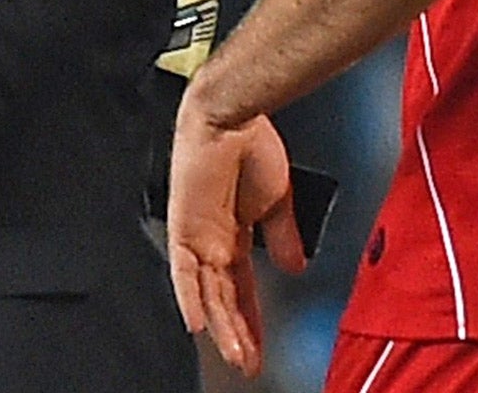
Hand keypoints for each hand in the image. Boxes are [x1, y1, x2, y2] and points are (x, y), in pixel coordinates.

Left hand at [167, 90, 302, 378]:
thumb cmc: (254, 145)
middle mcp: (211, 238)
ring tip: (236, 356)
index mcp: (233, 233)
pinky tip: (198, 324)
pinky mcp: (184, 224)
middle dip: (237, 333)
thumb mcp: (277, 201)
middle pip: (223, 297)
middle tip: (247, 364)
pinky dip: (190, 296)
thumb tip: (294, 267)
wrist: (234, 113)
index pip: (242, 288)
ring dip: (222, 325)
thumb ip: (282, 237)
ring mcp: (196, 233)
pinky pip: (184, 269)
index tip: (260, 347)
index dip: (251, 319)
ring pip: (207, 292)